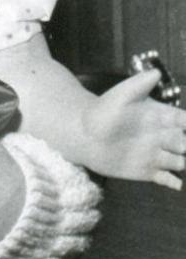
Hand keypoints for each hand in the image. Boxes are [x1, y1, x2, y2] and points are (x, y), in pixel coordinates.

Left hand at [81, 68, 185, 187]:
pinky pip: (166, 178)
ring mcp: (156, 155)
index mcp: (163, 117)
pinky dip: (174, 182)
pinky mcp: (146, 170)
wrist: (82, 135)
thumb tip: (156, 73)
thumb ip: (139, 84)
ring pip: (181, 162)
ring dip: (184, 164)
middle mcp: (164, 137)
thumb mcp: (122, 95)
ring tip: (183, 164)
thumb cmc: (102, 111)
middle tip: (185, 148)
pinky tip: (177, 185)